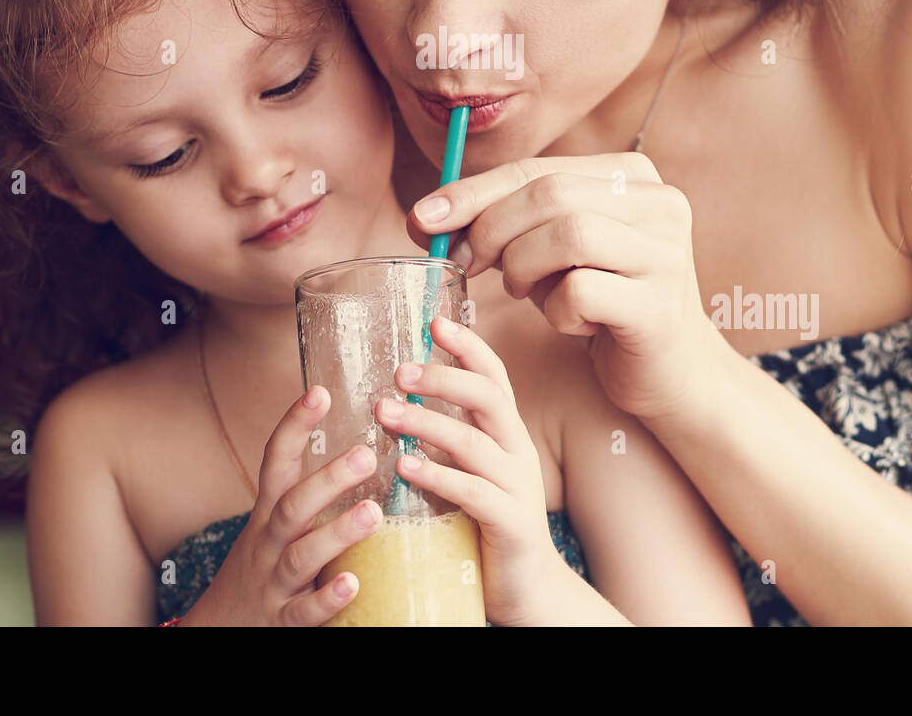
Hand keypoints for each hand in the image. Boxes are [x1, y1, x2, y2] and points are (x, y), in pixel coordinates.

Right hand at [184, 388, 381, 625]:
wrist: (217, 629)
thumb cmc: (262, 567)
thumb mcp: (276, 524)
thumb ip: (311, 494)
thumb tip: (364, 448)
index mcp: (268, 512)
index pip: (276, 460)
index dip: (294, 425)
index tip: (319, 392)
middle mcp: (267, 542)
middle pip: (293, 505)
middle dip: (327, 479)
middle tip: (365, 455)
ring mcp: (272, 582)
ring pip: (301, 554)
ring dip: (336, 533)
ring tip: (372, 513)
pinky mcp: (281, 621)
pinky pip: (303, 611)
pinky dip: (326, 598)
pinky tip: (352, 583)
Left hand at [377, 314, 563, 625]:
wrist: (526, 590)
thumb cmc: (484, 525)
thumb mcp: (469, 472)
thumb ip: (445, 439)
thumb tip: (394, 401)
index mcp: (506, 434)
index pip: (494, 377)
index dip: (468, 346)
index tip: (434, 321)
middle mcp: (517, 452)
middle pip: (489, 398)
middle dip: (444, 378)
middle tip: (400, 371)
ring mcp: (518, 487)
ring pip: (475, 442)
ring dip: (427, 423)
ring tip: (385, 413)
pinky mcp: (512, 523)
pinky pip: (474, 492)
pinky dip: (438, 475)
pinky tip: (405, 465)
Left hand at [407, 152, 727, 422]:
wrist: (674, 375)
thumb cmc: (603, 305)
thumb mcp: (556, 250)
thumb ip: (508, 221)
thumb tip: (426, 217)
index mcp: (633, 174)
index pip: (536, 168)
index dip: (473, 192)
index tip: (423, 219)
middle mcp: (661, 202)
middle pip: (550, 194)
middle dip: (492, 229)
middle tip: (467, 265)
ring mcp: (667, 253)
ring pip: (569, 234)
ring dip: (525, 267)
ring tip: (525, 293)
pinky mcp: (661, 307)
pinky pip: (583, 292)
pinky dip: (558, 311)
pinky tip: (571, 324)